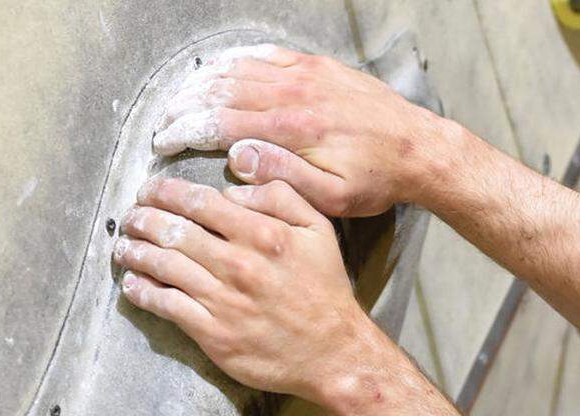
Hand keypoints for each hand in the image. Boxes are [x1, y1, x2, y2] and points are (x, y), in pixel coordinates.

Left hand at [114, 176, 380, 401]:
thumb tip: (233, 189)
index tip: (150, 189)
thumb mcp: (318, 229)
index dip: (166, 191)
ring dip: (135, 252)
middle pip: (174, 231)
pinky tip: (131, 283)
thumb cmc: (324, 289)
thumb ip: (279, 196)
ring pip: (164, 266)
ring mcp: (222, 300)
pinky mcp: (212, 333)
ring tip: (122, 246)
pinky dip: (143, 291)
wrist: (333, 353)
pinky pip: (166, 306)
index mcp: (261, 233)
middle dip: (143, 218)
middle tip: (130, 216)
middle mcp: (237, 264)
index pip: (199, 202)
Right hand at [151, 44, 445, 216]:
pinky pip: (264, 54)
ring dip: (201, 82)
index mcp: (293, 129)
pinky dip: (233, 61)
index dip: (185, 131)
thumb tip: (236, 156)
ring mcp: (305, 74)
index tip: (163, 143)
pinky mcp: (316, 65)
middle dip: (183, 106)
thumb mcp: (330, 197)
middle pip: (220, 90)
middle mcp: (295, 93)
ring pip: (237, 69)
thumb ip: (281, 177)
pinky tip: (214, 71)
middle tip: (162, 123)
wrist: (417, 148)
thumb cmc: (374, 181)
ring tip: (177, 100)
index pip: (221, 123)